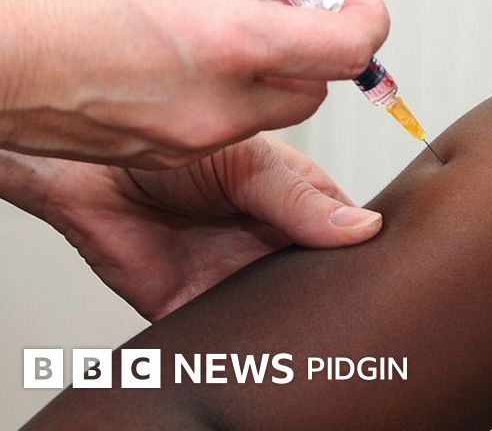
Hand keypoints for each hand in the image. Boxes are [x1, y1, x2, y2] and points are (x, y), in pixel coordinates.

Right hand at [0, 0, 389, 167]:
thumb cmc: (51, 4)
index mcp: (231, 44)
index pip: (346, 50)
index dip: (370, 20)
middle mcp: (223, 103)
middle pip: (317, 86)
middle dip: (316, 46)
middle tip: (291, 5)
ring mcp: (197, 138)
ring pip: (277, 111)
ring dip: (276, 71)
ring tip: (231, 28)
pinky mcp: (171, 155)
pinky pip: (232, 128)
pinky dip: (236, 96)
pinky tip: (196, 63)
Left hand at [0, 135, 380, 319]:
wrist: (91, 174)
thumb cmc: (173, 151)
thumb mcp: (251, 166)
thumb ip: (301, 201)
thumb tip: (365, 229)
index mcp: (298, 202)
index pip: (351, 234)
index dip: (370, 252)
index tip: (391, 271)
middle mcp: (275, 244)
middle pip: (323, 281)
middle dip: (339, 297)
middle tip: (363, 313)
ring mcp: (241, 279)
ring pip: (286, 316)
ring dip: (301, 327)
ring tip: (323, 335)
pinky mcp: (200, 310)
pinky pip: (233, 339)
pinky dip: (250, 348)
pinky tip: (268, 348)